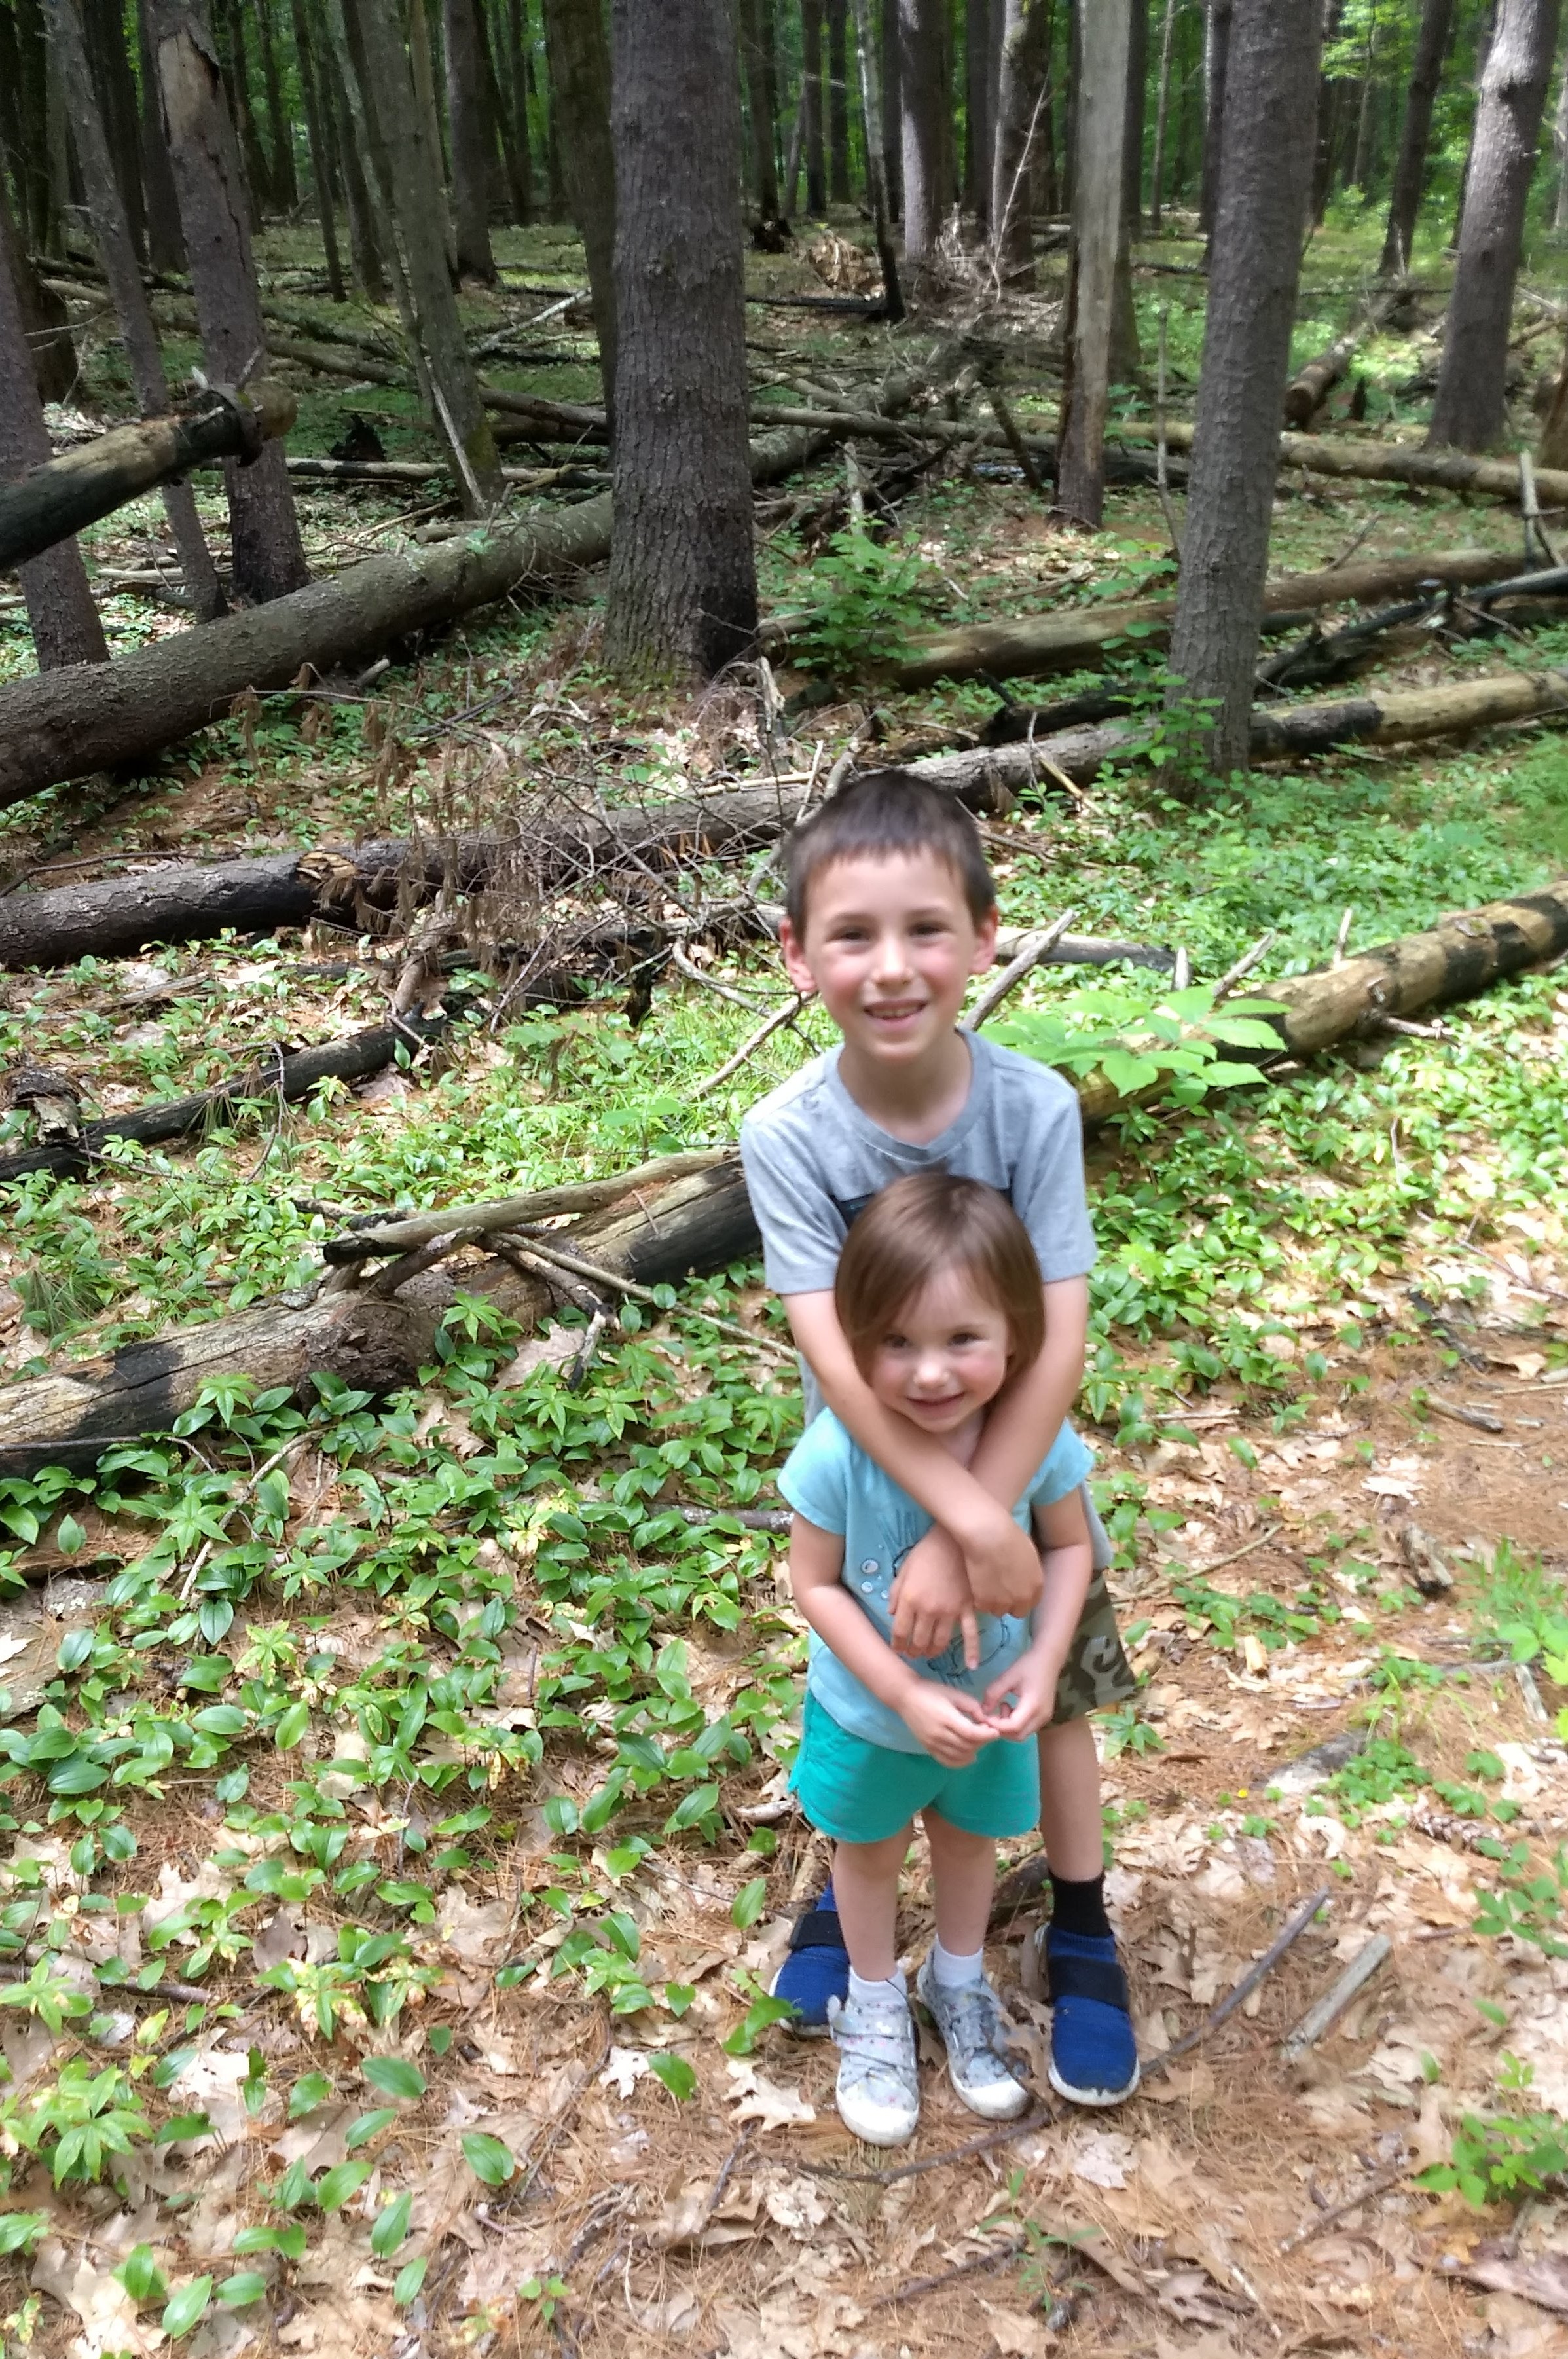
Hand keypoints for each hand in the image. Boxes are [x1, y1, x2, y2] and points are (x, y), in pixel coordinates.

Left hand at [888, 1527, 980, 1667]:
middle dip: (913, 1651)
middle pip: (919, 1641)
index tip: (897, 1649)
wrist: (954, 1540)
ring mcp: (949, 1612)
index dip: (897, 1644)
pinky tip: (972, 1665)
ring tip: (928, 1655)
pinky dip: (972, 1651)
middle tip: (912, 1654)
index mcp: (909, 1600)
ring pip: (940, 1641)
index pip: (900, 1632)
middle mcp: (928, 1610)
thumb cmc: (926, 1552)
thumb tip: (891, 1613)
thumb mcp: (904, 1570)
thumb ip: (895, 1593)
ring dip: (932, 1652)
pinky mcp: (967, 1609)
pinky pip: (971, 1634)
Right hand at [898, 1682, 992, 1768]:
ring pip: (959, 1756)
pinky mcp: (928, 1748)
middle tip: (987, 1732)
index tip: (995, 1731)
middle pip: (967, 1746)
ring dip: (973, 1751)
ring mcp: (932, 1744)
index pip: (971, 1733)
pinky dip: (960, 1762)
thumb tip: (985, 1719)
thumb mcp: (954, 1693)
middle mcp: (939, 1734)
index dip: (986, 1735)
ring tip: (978, 1741)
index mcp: (946, 1718)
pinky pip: (947, 1761)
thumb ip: (972, 1706)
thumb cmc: (931, 1691)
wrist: (905, 1696)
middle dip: (982, 1741)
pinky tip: (968, 1755)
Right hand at [963, 1509, 1044, 1620]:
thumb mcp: (1028, 1555)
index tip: (1013, 1591)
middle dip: (1009, 1603)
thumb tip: (1022, 1577)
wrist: (990, 1537)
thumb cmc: (1010, 1537)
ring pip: (997, 1611)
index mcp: (1036, 1586)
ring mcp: (1003, 1603)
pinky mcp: (984, 1602)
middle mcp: (1023, 1599)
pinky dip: (979, 1598)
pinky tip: (976, 1584)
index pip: (1031, 1602)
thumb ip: (1028, 1572)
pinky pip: (982, 1606)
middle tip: (998, 1590)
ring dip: (993, 1602)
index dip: (1021, 1597)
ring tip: (985, 1585)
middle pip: (1017, 1611)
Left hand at [981, 1643, 1064, 1740]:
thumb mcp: (1007, 1677)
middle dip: (1001, 1729)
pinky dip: (1015, 1724)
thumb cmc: (1028, 1665)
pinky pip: (1028, 1727)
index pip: (1013, 1727)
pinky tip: (1011, 1707)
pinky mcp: (1044, 1716)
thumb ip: (993, 1693)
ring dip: (1008, 1727)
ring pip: (1023, 1734)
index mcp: (1033, 1706)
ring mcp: (1045, 1718)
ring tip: (1003, 1706)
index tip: (984, 1715)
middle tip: (992, 1713)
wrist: (1049, 1658)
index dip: (996, 1725)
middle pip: (1018, 1735)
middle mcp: (1042, 1717)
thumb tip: (982, 1710)